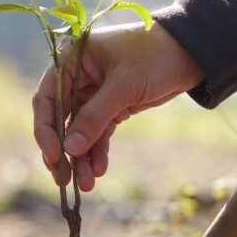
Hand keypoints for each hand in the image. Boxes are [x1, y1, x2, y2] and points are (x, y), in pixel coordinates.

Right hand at [32, 21, 202, 190]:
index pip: (47, 98)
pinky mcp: (112, 107)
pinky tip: (99, 170)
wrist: (191, 53)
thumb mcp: (124, 85)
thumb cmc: (155, 56)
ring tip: (87, 184)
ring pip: (80, 131)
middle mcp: (78, 77)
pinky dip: (98, 151)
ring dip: (81, 157)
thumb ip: (95, 116)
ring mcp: (94, 94)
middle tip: (63, 179)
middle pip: (60, 119)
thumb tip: (70, 149)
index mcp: (73, 60)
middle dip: (63, 150)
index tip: (54, 155)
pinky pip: (99, 133)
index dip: (46, 129)